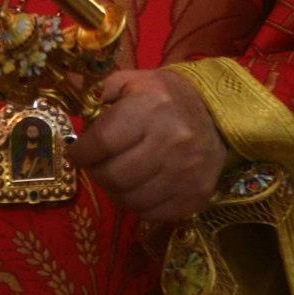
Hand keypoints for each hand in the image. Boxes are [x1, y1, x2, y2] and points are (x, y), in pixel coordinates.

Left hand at [69, 68, 227, 223]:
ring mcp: (186, 173)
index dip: (81, 151)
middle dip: (95, 172)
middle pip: (113, 176)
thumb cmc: (167, 98)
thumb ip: (105, 94)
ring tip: (115, 176)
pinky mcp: (195, 197)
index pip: (103, 141)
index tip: (76, 152)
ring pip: (129, 200)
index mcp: (151, 108)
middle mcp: (171, 142)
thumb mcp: (134, 80)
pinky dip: (136, 204)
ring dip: (114, 191)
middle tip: (95, 165)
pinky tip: (137, 187)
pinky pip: (151, 214)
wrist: (217, 117)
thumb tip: (85, 123)